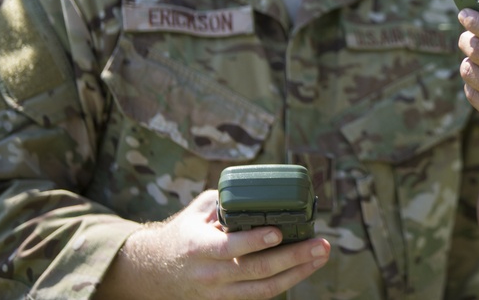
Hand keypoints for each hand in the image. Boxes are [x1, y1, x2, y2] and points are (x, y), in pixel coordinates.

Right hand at [97, 190, 329, 299]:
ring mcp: (220, 291)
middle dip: (293, 257)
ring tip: (320, 255)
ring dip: (297, 272)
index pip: (229, 248)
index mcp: (199, 247)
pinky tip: (305, 267)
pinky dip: (285, 281)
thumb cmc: (185, 232)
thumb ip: (228, 200)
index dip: (254, 242)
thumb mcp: (199, 210)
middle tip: (319, 244)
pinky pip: (260, 295)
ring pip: (263, 288)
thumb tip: (261, 190)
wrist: (157, 270)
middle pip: (256, 270)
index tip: (278, 232)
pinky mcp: (228, 299)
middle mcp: (210, 274)